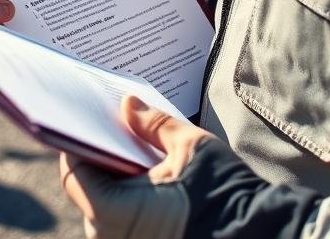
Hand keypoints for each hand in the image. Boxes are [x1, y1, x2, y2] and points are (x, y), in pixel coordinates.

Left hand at [60, 96, 212, 237]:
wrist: (256, 238)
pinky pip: (120, 223)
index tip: (87, 120)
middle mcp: (108, 237)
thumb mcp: (190, 146)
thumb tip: (127, 104)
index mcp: (110, 210)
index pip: (73, 170)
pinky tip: (147, 181)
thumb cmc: (221, 195)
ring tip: (133, 153)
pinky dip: (128, 202)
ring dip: (115, 182)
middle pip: (87, 188)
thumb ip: (152, 123)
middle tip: (114, 130)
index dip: (78, 141)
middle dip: (101, 158)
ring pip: (103, 208)